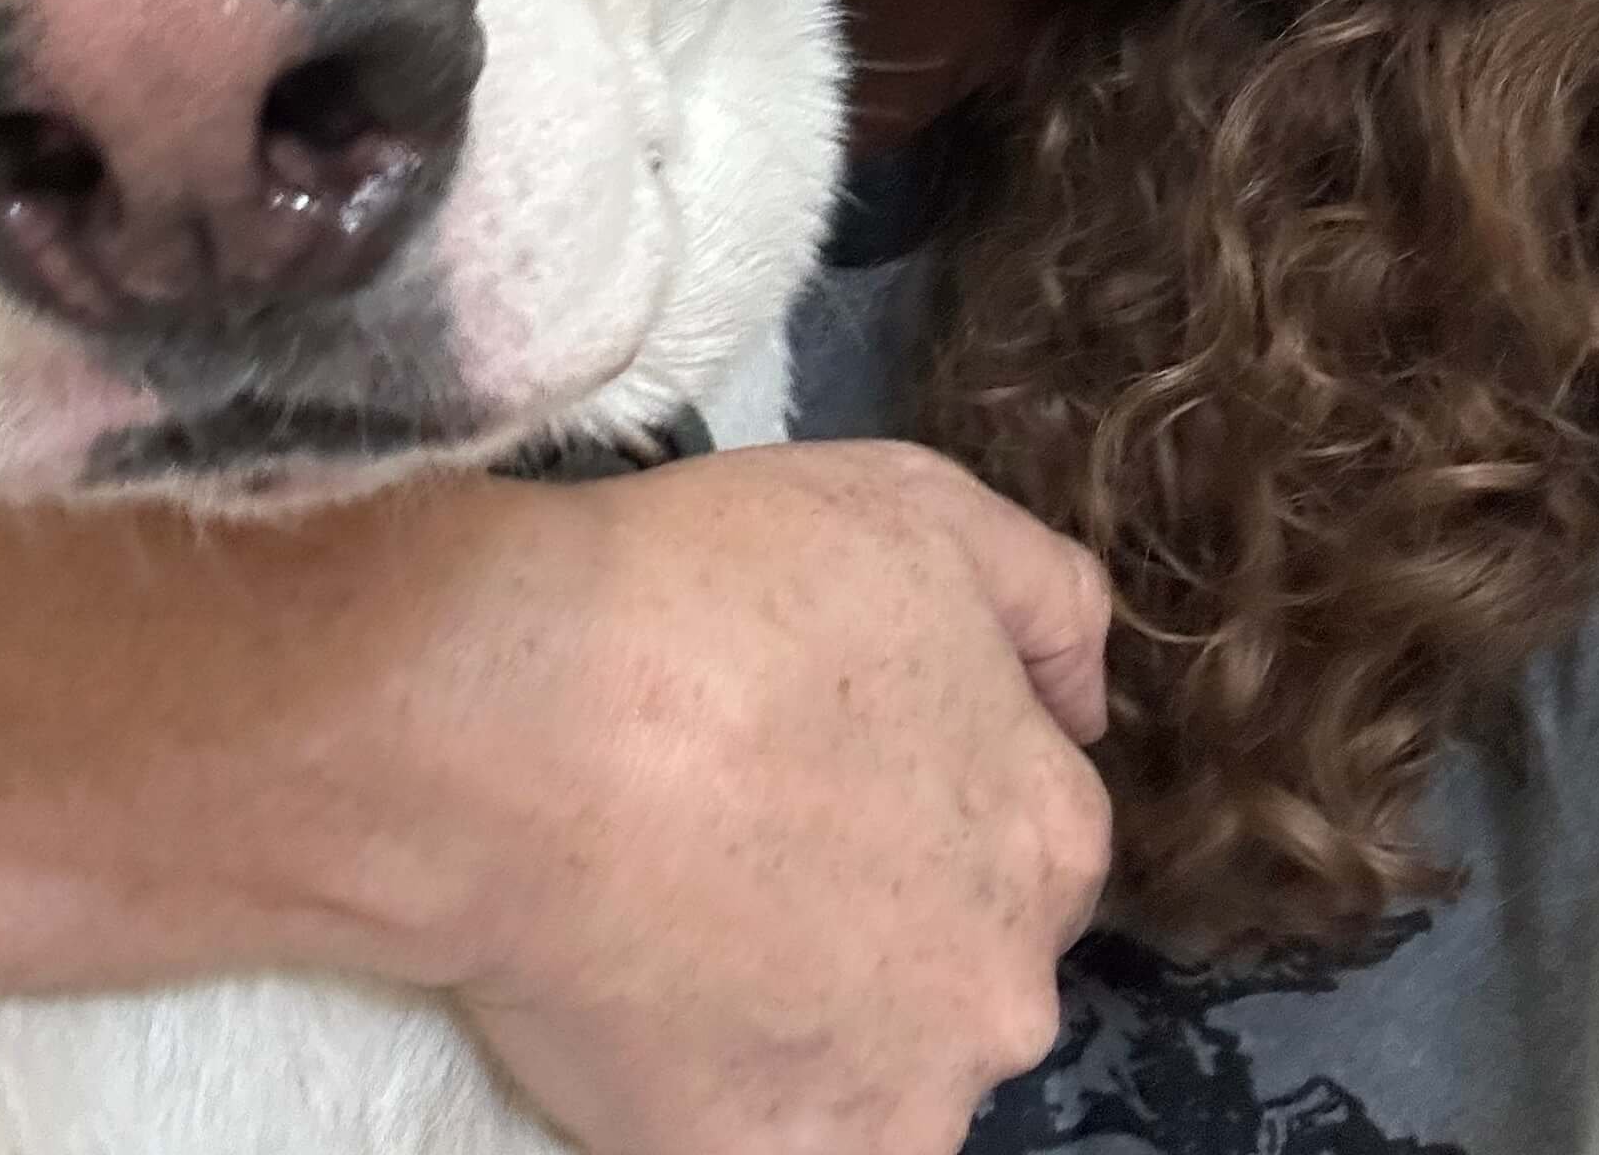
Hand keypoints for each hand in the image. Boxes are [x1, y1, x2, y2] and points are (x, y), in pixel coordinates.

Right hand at [447, 440, 1110, 1154]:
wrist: (517, 722)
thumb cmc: (716, 591)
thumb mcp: (917, 506)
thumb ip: (1047, 598)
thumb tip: (1081, 704)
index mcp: (1049, 836)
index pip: (1031, 828)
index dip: (928, 776)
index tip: (823, 743)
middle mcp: (1002, 994)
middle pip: (961, 957)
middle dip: (886, 904)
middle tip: (748, 821)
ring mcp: (888, 1104)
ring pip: (873, 1058)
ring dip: (812, 1003)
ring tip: (684, 905)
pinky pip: (771, 1134)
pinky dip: (728, 1086)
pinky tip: (653, 991)